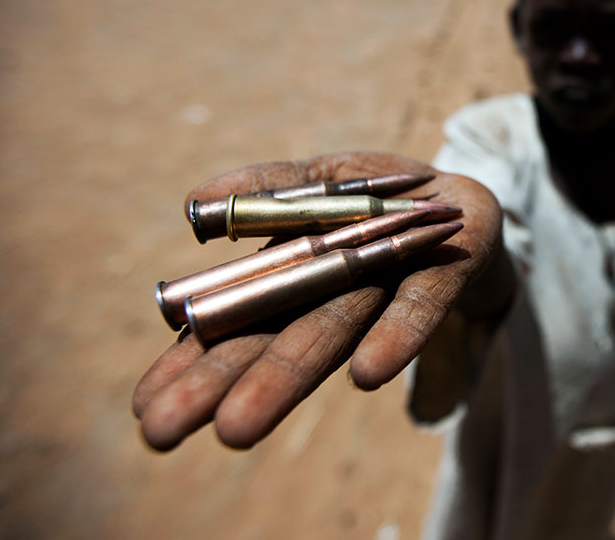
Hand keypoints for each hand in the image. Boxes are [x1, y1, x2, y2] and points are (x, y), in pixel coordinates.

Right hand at [132, 152, 507, 450]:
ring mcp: (389, 285)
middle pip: (273, 342)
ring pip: (331, 333)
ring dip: (285, 379)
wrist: (472, 205)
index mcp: (298, 277)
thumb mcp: (324, 179)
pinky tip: (368, 373)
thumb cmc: (387, 198)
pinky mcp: (448, 269)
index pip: (237, 326)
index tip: (141, 410)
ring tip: (237, 430)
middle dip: (221, 386)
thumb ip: (270, 188)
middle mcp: (338, 294)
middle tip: (164, 434)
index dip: (190, 363)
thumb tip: (198, 202)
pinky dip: (396, 334)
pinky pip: (421, 303)